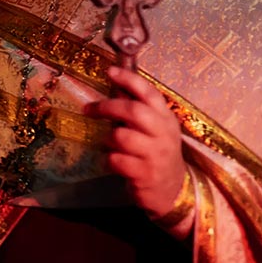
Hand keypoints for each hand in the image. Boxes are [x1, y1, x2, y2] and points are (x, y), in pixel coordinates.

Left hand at [84, 67, 189, 228]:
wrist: (172, 190)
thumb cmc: (156, 153)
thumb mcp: (155, 129)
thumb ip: (139, 111)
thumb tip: (115, 85)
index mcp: (166, 118)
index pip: (150, 93)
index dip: (130, 80)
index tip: (110, 72)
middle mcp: (164, 134)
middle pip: (134, 111)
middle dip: (108, 106)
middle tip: (89, 109)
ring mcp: (156, 155)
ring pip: (121, 136)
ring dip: (108, 139)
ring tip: (111, 145)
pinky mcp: (145, 174)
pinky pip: (116, 160)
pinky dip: (109, 160)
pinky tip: (114, 162)